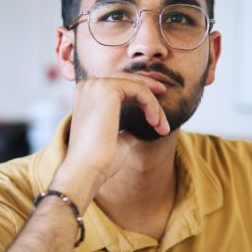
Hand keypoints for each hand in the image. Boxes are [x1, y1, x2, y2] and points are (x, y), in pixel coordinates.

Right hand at [52, 72, 169, 207]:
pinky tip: (155, 123)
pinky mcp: (107, 89)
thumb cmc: (99, 161)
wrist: (87, 170)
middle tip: (164, 117)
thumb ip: (126, 131)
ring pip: (137, 85)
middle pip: (129, 80)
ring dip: (154, 105)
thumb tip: (138, 132)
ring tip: (161, 127)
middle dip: (151, 96)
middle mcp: (89, 86)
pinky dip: (152, 105)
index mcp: (88, 96)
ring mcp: (96, 85)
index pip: (120, 86)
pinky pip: (140, 90)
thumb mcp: (117, 141)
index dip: (142, 97)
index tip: (158, 116)